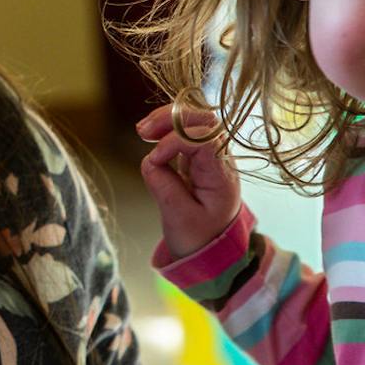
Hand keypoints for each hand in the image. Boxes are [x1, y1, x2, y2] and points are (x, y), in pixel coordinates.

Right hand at [135, 103, 241, 259]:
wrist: (214, 246)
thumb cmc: (199, 236)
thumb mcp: (180, 220)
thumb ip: (164, 188)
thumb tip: (150, 160)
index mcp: (221, 176)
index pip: (205, 139)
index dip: (175, 141)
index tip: (155, 159)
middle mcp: (220, 159)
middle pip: (204, 119)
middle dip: (172, 118)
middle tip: (143, 132)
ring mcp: (211, 154)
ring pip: (195, 118)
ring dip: (167, 118)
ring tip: (143, 131)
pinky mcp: (199, 155)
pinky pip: (186, 129)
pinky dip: (166, 126)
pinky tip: (150, 135)